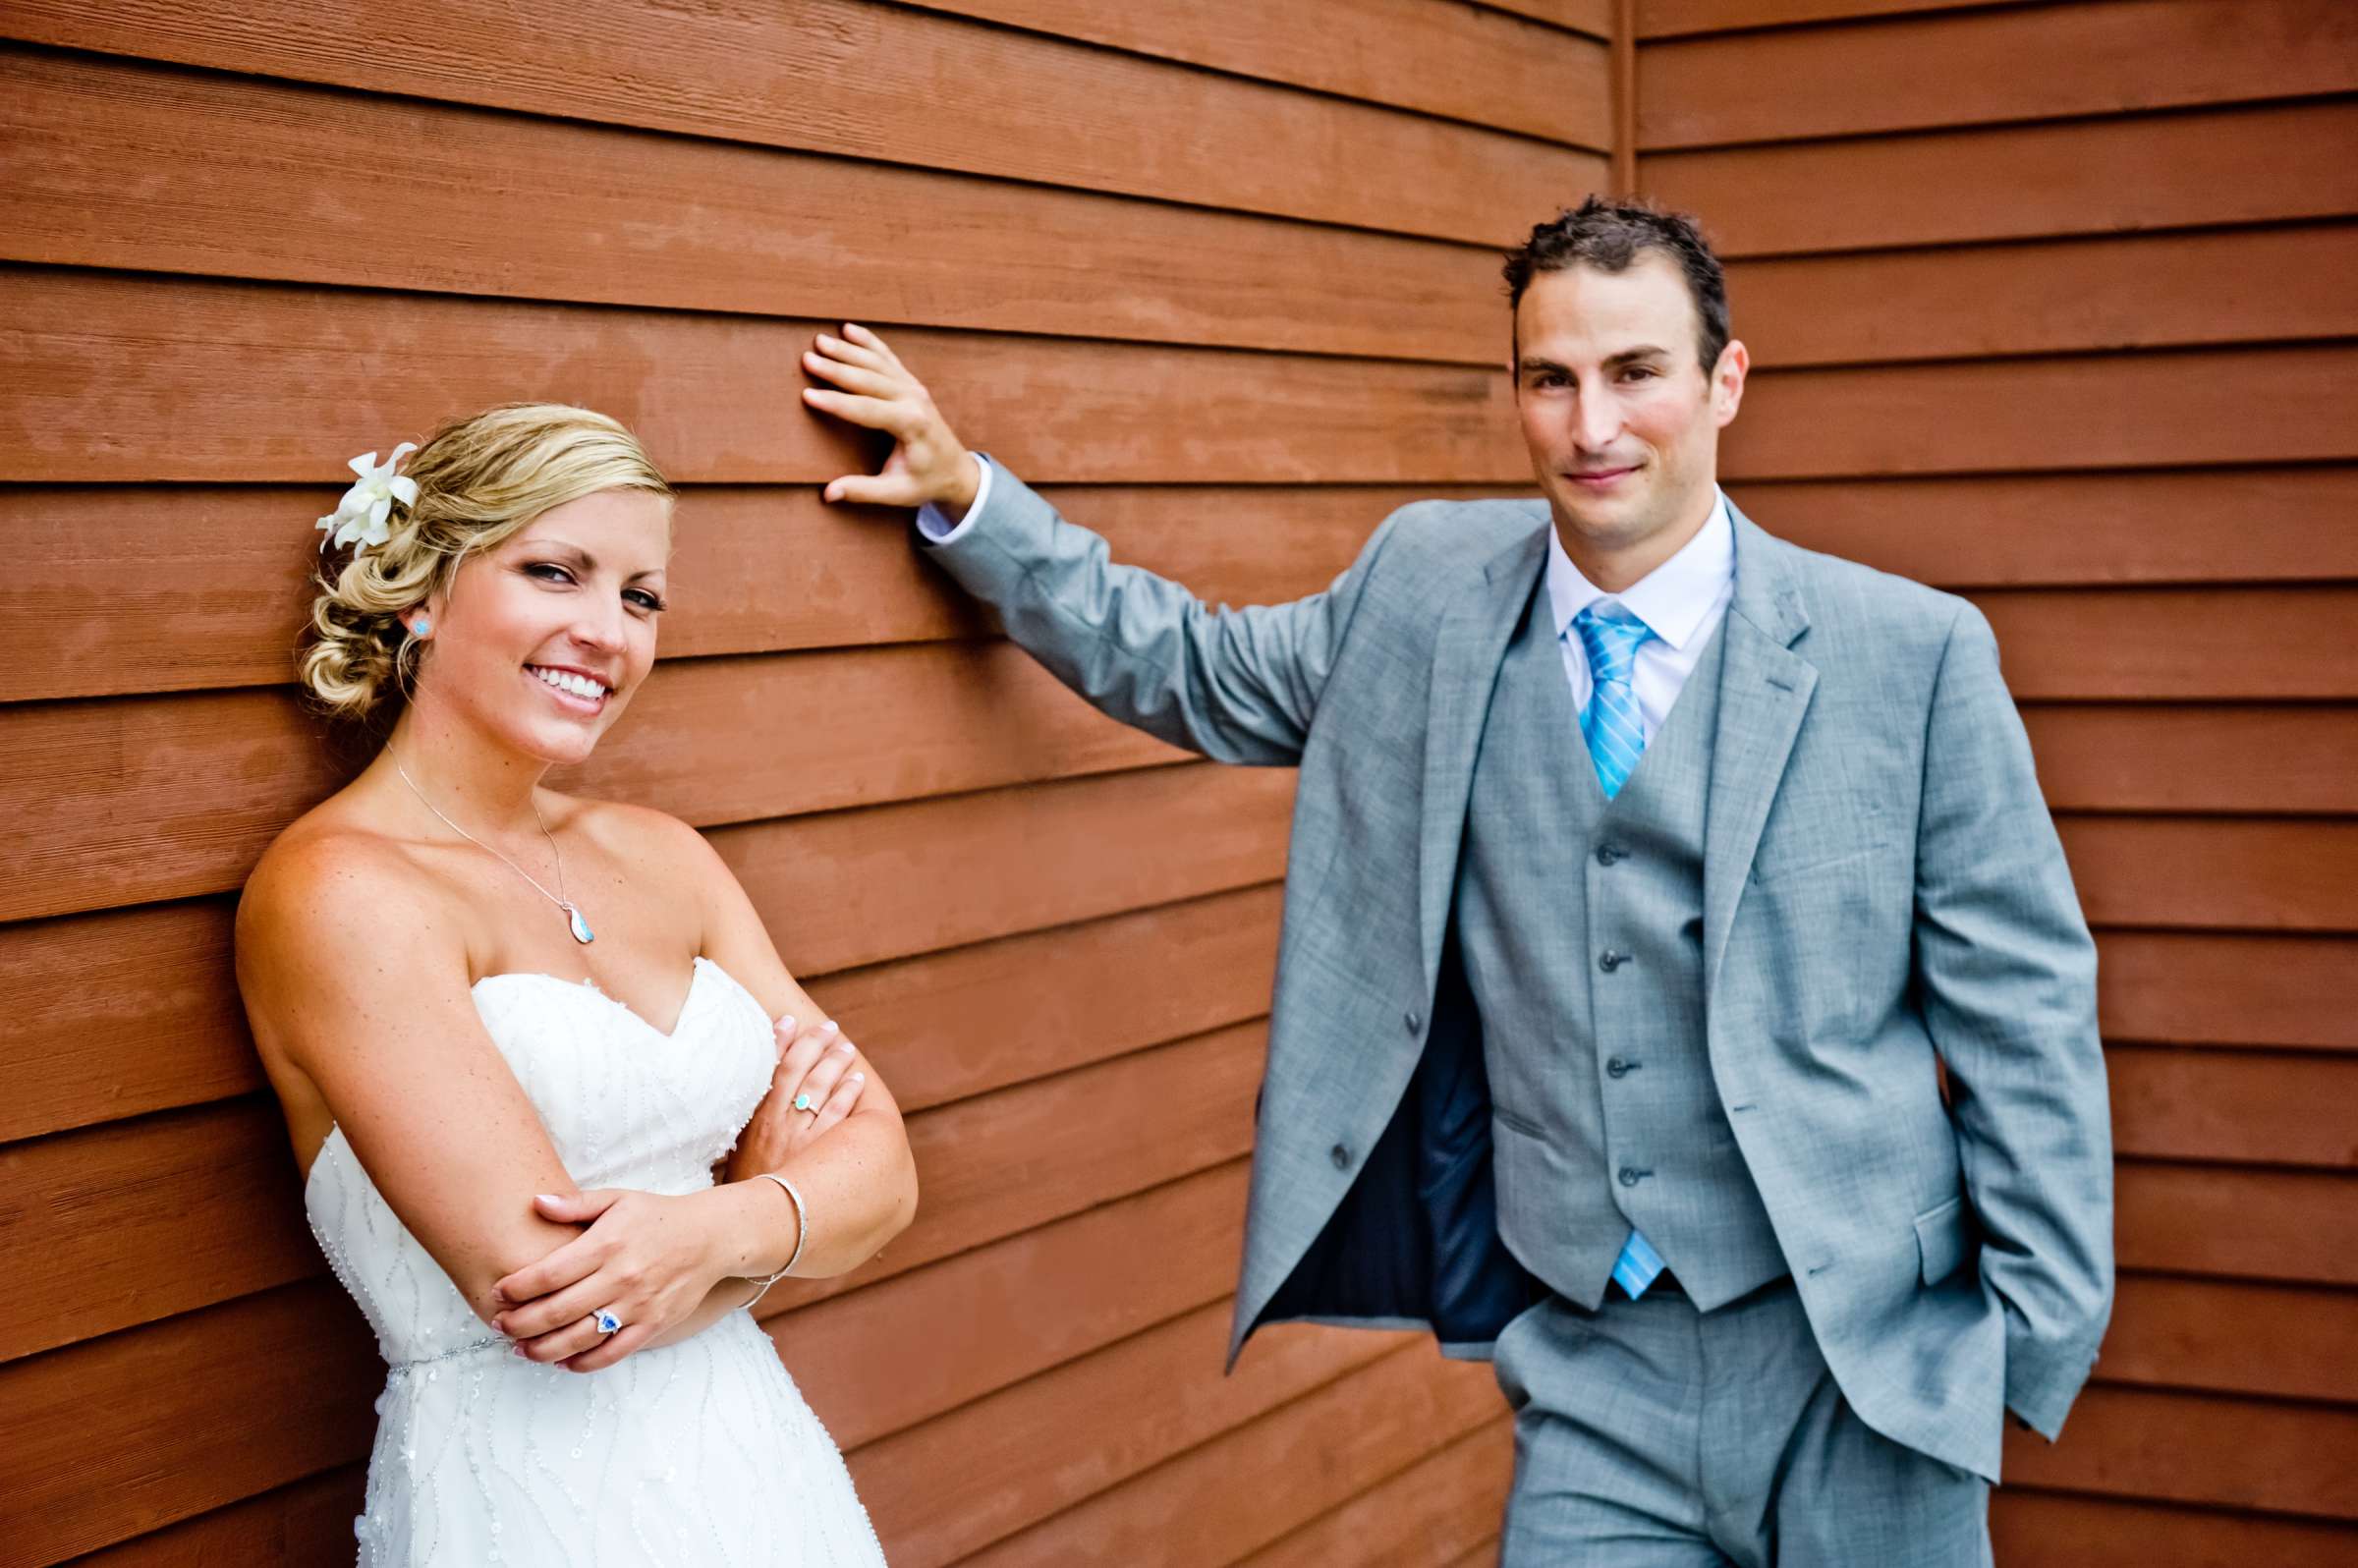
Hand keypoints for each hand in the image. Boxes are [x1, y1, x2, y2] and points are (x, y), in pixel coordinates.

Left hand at [492, 1188, 731, 1372]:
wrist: (711, 1237)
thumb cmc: (659, 1216)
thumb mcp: (618, 1199)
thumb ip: (576, 1204)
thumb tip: (536, 1203)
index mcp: (607, 1244)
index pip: (549, 1273)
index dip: (517, 1287)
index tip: (498, 1293)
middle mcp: (621, 1277)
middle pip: (557, 1311)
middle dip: (520, 1323)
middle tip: (501, 1325)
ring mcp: (637, 1306)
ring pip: (579, 1338)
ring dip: (542, 1349)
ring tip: (521, 1349)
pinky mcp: (653, 1325)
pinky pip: (611, 1353)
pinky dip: (582, 1363)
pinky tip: (562, 1361)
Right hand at [725, 1014, 869, 1183]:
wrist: (750, 1225)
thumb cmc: (743, 1192)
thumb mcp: (736, 1154)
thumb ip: (746, 1127)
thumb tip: (755, 1103)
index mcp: (754, 1120)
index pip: (769, 1070)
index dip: (780, 1042)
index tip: (789, 1020)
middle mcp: (776, 1123)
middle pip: (798, 1071)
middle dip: (814, 1044)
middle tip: (829, 1028)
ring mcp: (799, 1137)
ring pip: (819, 1088)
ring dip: (834, 1064)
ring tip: (845, 1049)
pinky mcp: (819, 1154)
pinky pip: (837, 1116)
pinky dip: (848, 1094)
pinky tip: (857, 1081)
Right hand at [802, 323, 979, 515]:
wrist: (957, 470)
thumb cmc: (926, 482)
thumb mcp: (898, 493)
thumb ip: (864, 491)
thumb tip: (829, 494)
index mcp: (911, 425)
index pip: (866, 410)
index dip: (836, 403)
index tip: (808, 395)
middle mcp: (914, 400)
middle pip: (869, 380)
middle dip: (836, 369)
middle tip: (808, 359)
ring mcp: (914, 388)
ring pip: (877, 363)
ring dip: (848, 351)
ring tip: (820, 340)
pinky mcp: (911, 384)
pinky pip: (888, 358)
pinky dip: (869, 342)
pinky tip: (849, 329)